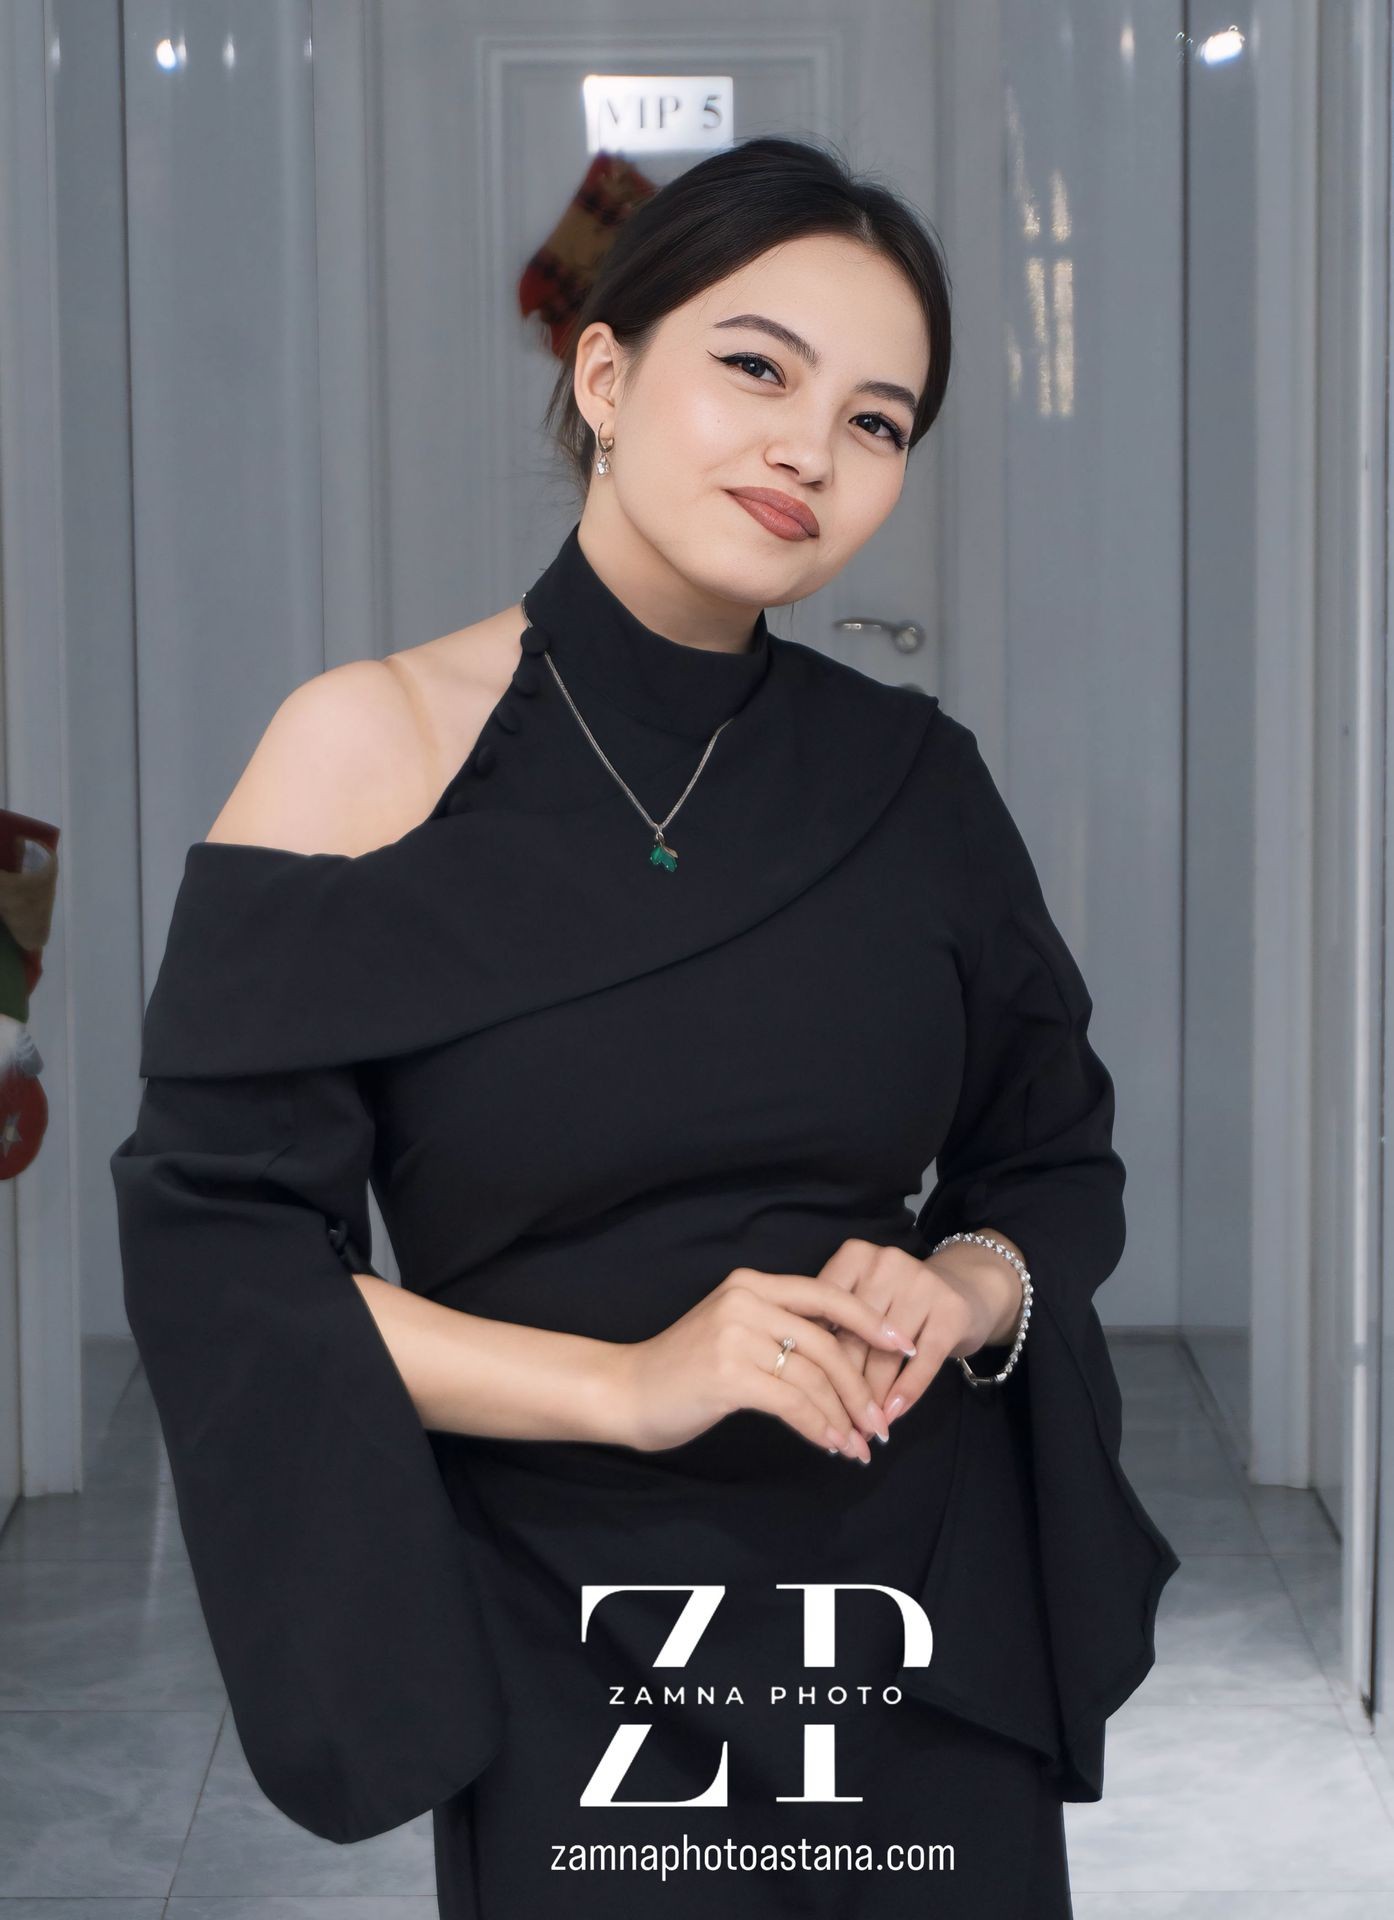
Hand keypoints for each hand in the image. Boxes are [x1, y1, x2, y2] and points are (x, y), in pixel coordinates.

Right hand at [612, 1266, 917, 1459]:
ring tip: (858, 1444)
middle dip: (862, 1388)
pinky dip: (819, 1426)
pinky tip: (830, 1444)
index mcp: (752, 1284)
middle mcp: (747, 1301)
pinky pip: (793, 1403)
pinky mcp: (729, 1374)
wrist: (627, 1391)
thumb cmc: (684, 1369)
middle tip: (880, 1423)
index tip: (904, 1346)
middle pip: (828, 1343)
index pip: (827, 1295)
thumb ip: (778, 1330)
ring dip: (843, 1417)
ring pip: (814, 1377)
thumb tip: (841, 1357)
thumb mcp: (733, 1332)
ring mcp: (736, 1335)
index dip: (870, 1321)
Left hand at [814, 1236, 1024, 1425]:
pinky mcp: (951, 1310)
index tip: (808, 1398)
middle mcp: (886, 1263)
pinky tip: (894, 1414)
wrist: (968, 1286)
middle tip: (835, 1423)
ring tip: (862, 1427)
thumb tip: (804, 1379)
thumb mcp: (864, 1297)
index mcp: (854, 1257)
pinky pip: (923, 1361)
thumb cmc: (900, 1300)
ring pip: (885, 1354)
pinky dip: (906, 1392)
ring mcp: (921, 1283)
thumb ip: (833, 1322)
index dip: (815, 1361)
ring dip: (873, 1398)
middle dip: (843, 1387)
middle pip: (853, 1338)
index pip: (824, 1315)